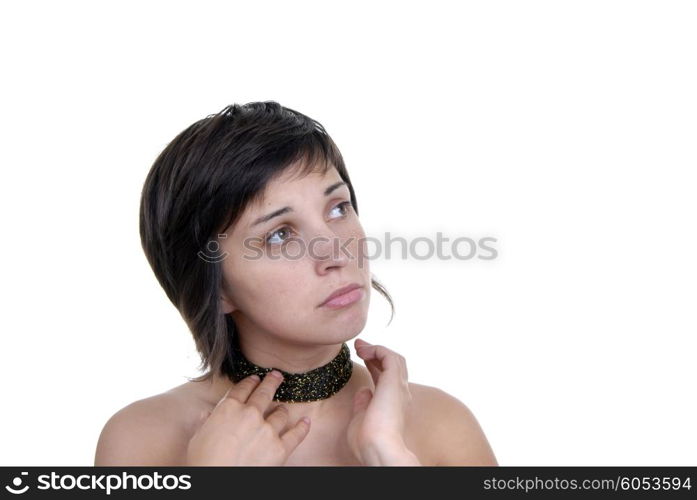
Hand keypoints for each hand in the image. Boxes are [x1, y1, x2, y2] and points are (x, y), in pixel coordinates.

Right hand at [185, 371, 310, 465]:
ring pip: (280, 413)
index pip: (242, 389)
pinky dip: (302, 427)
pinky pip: (296, 434)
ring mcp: (267, 430)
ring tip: (283, 407)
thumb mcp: (197, 438)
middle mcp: (250, 415)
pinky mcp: (280, 448)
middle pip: (264, 393)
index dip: (249, 382)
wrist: (218, 484)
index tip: (254, 378)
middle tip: (277, 376)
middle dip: (271, 382)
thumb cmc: (203, 462)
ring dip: (282, 409)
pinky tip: (306, 421)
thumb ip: (205, 423)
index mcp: (229, 409)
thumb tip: (206, 414)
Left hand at [347, 338, 415, 464]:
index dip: (374, 364)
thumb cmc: (368, 440)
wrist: (378, 447)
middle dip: (376, 353)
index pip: (386, 378)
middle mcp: (400, 393)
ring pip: (394, 358)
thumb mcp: (361, 418)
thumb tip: (364, 390)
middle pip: (392, 366)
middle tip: (360, 346)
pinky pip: (389, 356)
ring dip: (376, 348)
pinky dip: (377, 349)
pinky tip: (364, 350)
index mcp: (393, 403)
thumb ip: (363, 404)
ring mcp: (399, 387)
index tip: (361, 356)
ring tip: (360, 345)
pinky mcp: (393, 380)